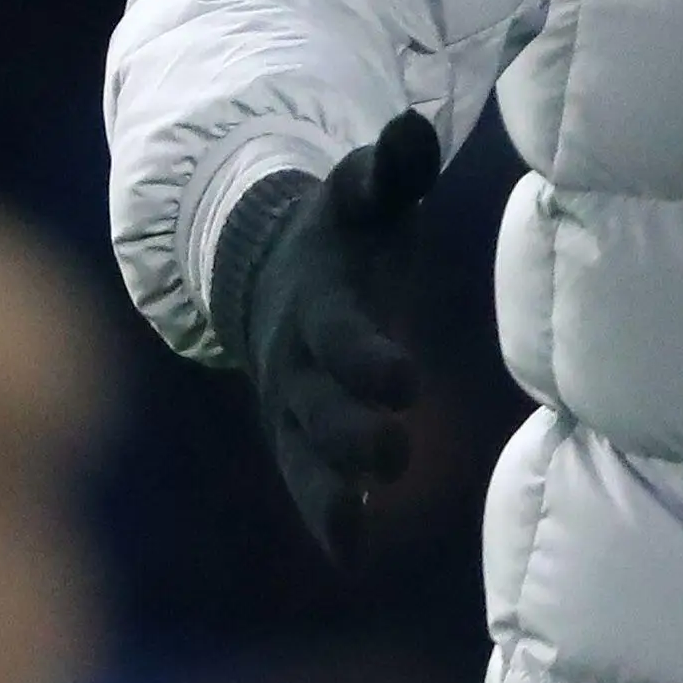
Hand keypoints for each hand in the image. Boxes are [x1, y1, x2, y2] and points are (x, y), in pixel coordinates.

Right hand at [213, 111, 439, 565]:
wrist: (271, 265)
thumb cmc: (345, 228)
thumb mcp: (365, 192)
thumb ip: (390, 167)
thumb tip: (412, 127)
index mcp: (318, 297)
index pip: (340, 333)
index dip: (368, 357)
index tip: (406, 382)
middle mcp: (296, 355)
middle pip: (318, 404)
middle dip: (352, 432)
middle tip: (396, 453)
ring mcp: (290, 398)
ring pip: (303, 451)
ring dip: (333, 487)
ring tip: (364, 522)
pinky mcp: (295, 432)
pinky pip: (303, 479)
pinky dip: (326, 515)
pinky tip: (352, 555)